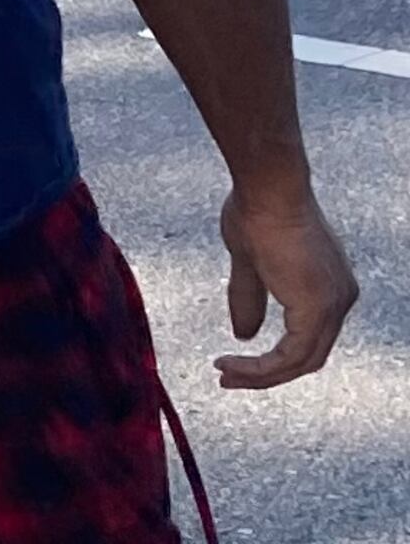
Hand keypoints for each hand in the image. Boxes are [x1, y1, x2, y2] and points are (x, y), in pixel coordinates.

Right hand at [218, 182, 357, 388]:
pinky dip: (263, 366)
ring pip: (302, 361)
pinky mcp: (319, 308)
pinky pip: (293, 354)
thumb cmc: (258, 212)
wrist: (268, 189)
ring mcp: (333, 304)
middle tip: (227, 377)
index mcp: (329, 288)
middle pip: (307, 357)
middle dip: (266, 374)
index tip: (233, 362)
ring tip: (225, 374)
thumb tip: (244, 333)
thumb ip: (250, 299)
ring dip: (261, 375)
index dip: (272, 358)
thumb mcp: (250, 263)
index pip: (307, 339)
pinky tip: (234, 363)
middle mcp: (340, 300)